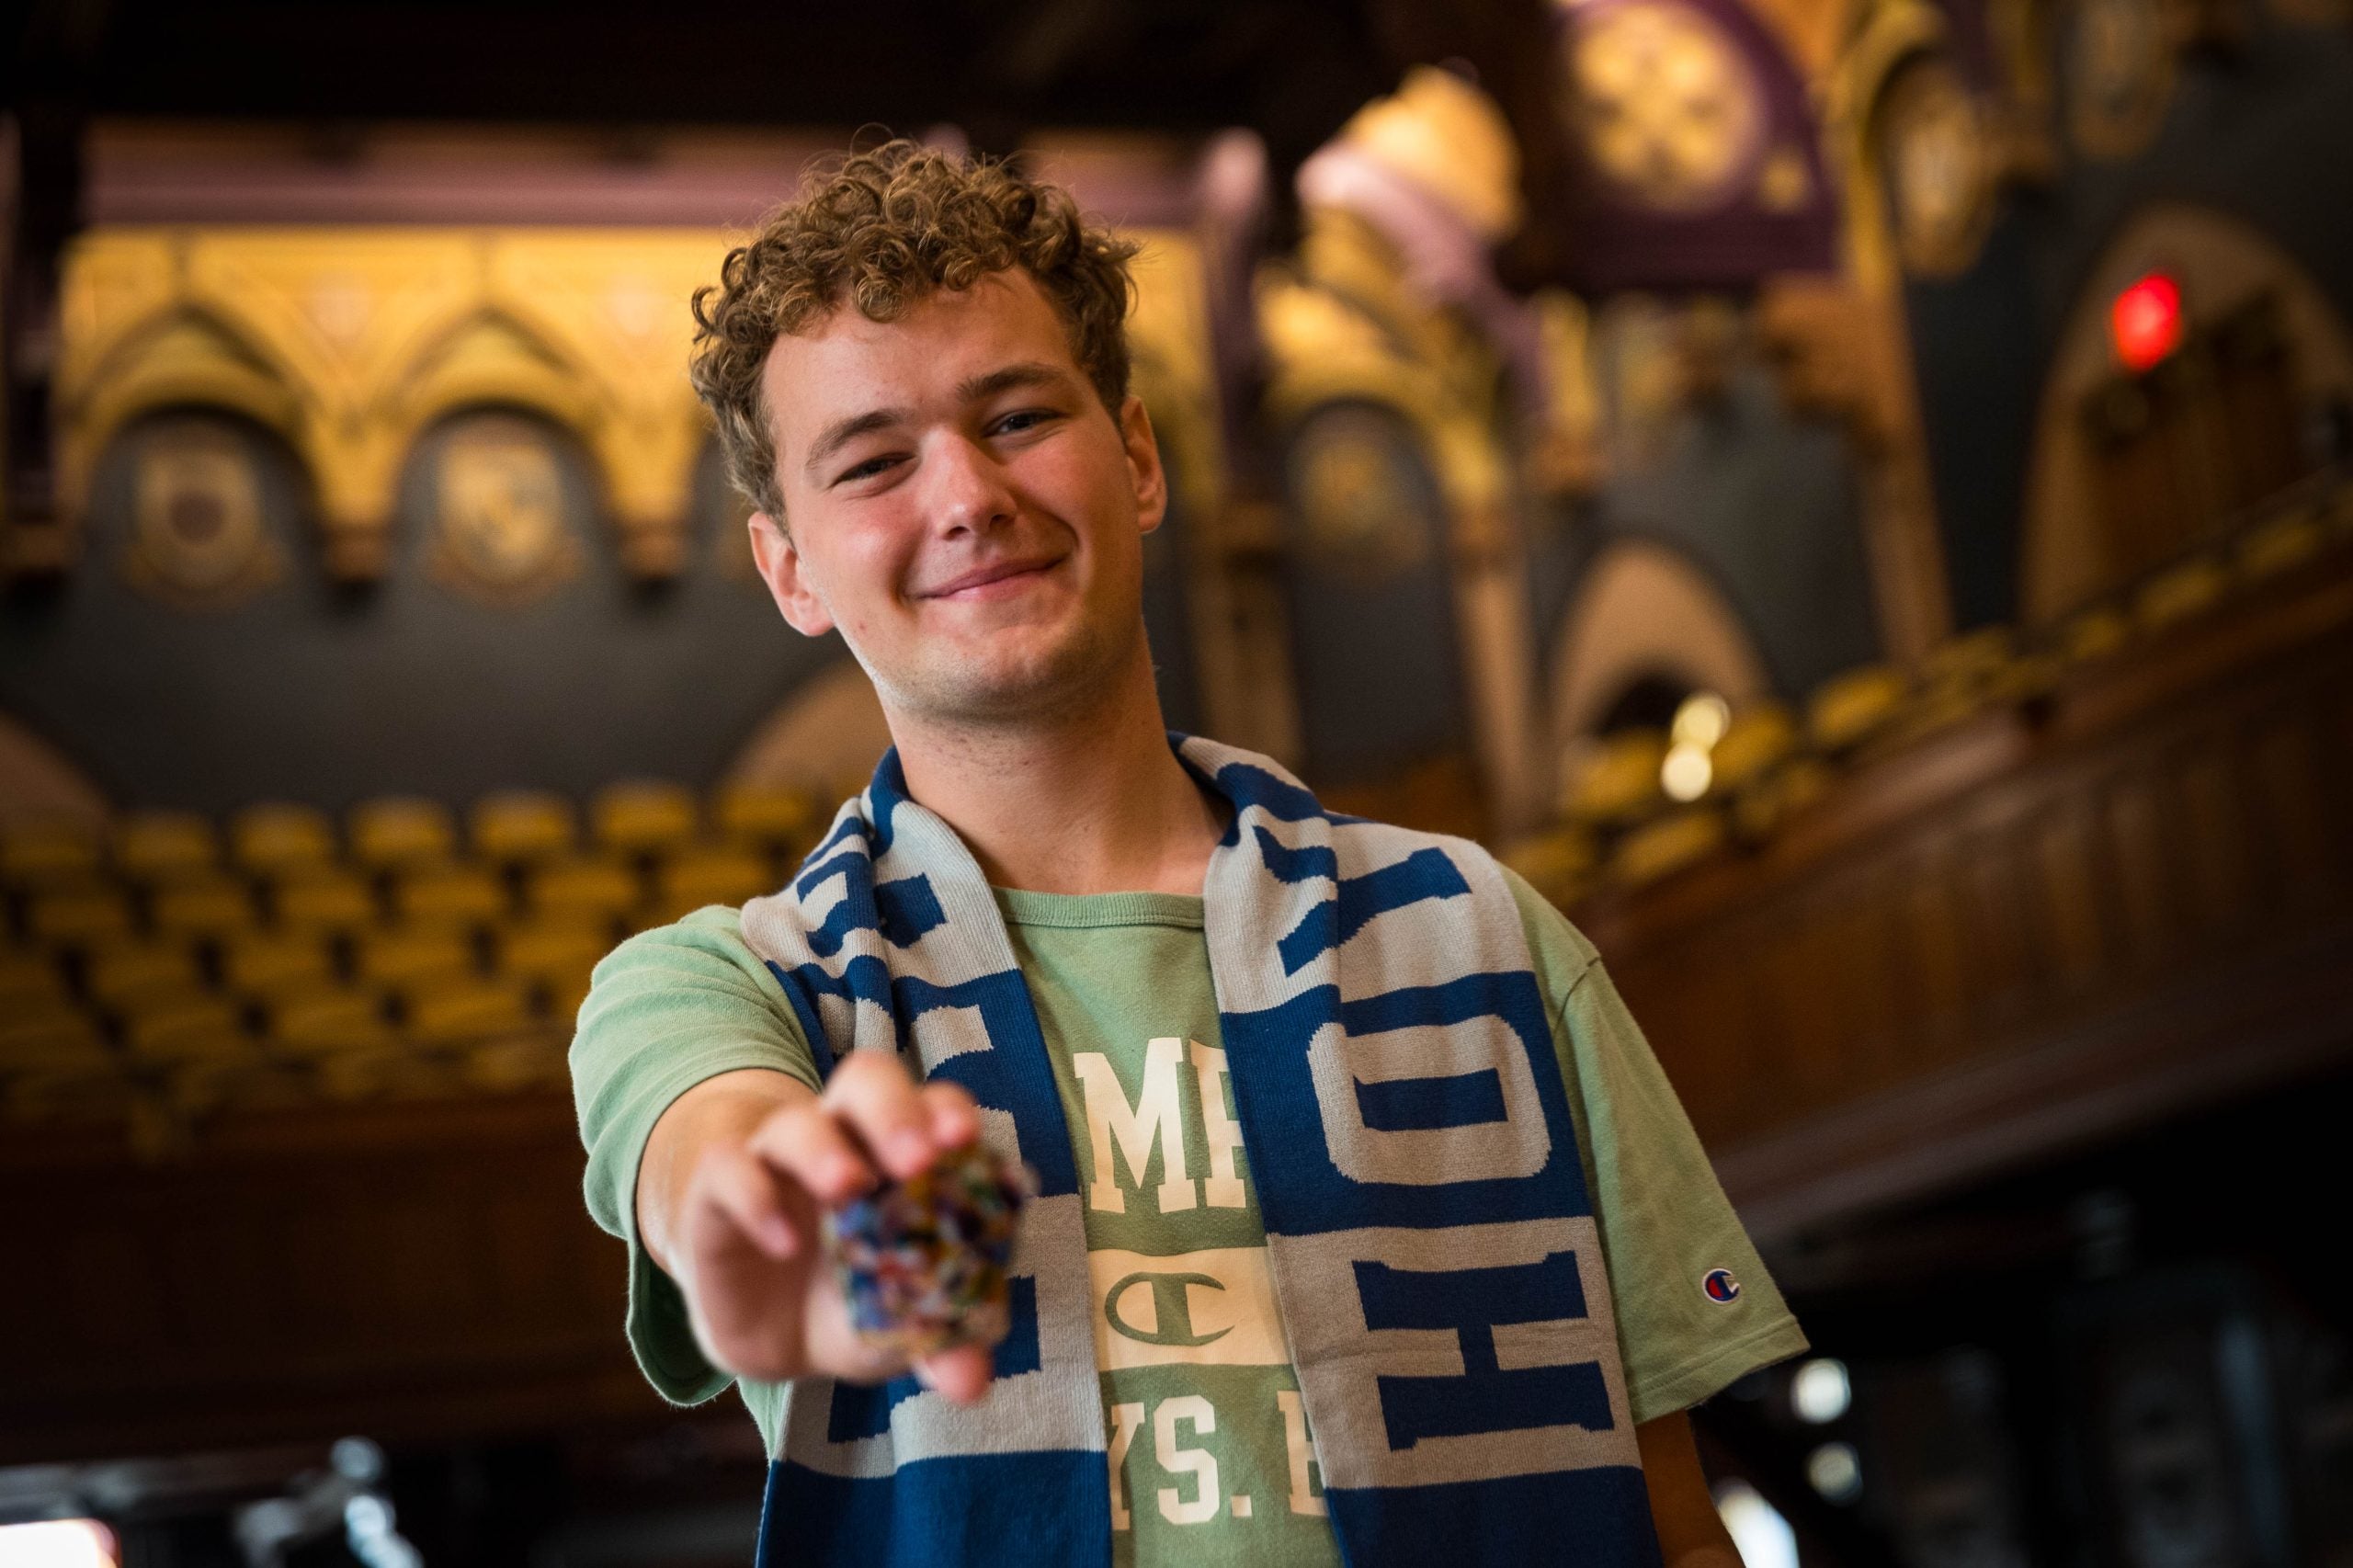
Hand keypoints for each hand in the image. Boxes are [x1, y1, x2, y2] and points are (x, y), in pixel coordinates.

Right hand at [666, 1054, 997, 1401]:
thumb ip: (941, 1346)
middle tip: (918, 1161)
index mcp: (904, 1154)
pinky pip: (732, 1169)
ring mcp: (779, 1157)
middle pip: (868, 1083)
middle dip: (896, 1113)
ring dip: (824, 1151)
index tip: (965, 1143)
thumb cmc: (855, 1303)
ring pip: (797, 1123)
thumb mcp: (898, 1331)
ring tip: (848, 1189)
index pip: (932, 1105)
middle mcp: (845, 1137)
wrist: (771, 1333)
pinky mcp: (720, 1189)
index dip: (948, 1114)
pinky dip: (756, 1197)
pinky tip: (784, 1241)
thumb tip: (971, 1383)